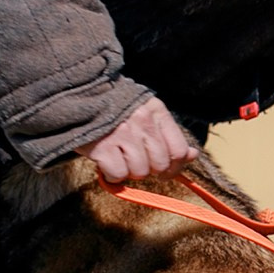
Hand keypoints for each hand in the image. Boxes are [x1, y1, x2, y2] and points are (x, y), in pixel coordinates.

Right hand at [80, 97, 196, 182]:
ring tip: (119, 157)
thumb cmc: (116, 110)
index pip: (179, 150)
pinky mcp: (103, 147)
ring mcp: (122, 134)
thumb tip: (193, 156)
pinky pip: (118, 175)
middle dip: (149, 169)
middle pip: (160, 165)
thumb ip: (169, 135)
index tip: (165, 171)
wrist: (80, 97)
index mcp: (156, 112)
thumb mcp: (147, 114)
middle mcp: (142, 122)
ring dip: (129, 171)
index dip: (174, 167)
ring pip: (140, 172)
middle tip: (135, 160)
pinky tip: (107, 162)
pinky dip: (112, 175)